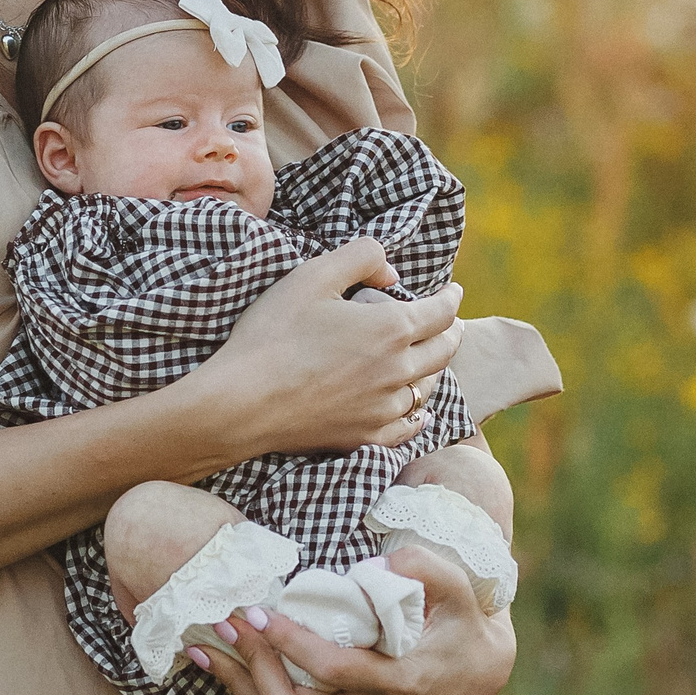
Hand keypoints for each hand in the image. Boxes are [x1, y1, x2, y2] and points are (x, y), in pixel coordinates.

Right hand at [184, 238, 463, 461]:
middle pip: (444, 350)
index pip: (441, 312)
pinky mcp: (365, 436)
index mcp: (391, 328)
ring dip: (436, 369)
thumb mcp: (313, 275)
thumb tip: (392, 274)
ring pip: (429, 388)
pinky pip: (408, 427)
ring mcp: (384, 408)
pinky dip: (419, 415)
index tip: (454, 291)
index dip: (451, 298)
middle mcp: (398, 370)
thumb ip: (360, 257)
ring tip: (432, 357)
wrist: (242, 402)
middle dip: (451, 331)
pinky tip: (420, 412)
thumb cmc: (274, 333)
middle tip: (450, 322)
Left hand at [190, 546, 514, 694]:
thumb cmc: (463, 622)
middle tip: (225, 624)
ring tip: (207, 648)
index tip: (258, 612)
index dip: (290, 644)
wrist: (481, 677)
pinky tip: (231, 669)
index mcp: (404, 682)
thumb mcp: (459, 587)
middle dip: (252, 668)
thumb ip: (425, 567)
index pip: (334, 670)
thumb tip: (372, 567)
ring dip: (243, 687)